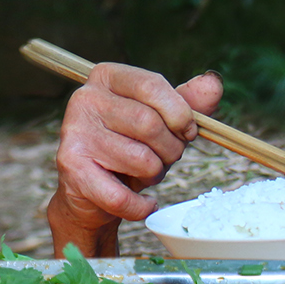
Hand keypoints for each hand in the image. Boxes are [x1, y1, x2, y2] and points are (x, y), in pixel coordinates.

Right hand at [47, 65, 221, 257]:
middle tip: (166, 158)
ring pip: (141, 160)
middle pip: (149, 123)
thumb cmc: (130, 147)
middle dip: (171, 149)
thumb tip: (213, 83)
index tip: (188, 131)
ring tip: (145, 174)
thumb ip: (187, 102)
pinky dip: (142, 206)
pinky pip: (122, 196)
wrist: (91, 192)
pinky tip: (145, 203)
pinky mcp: (71, 168)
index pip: (152, 84)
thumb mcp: (162, 120)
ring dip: (155, 175)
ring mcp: (74, 133)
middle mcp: (85, 98)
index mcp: (107, 77)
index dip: (180, 112)